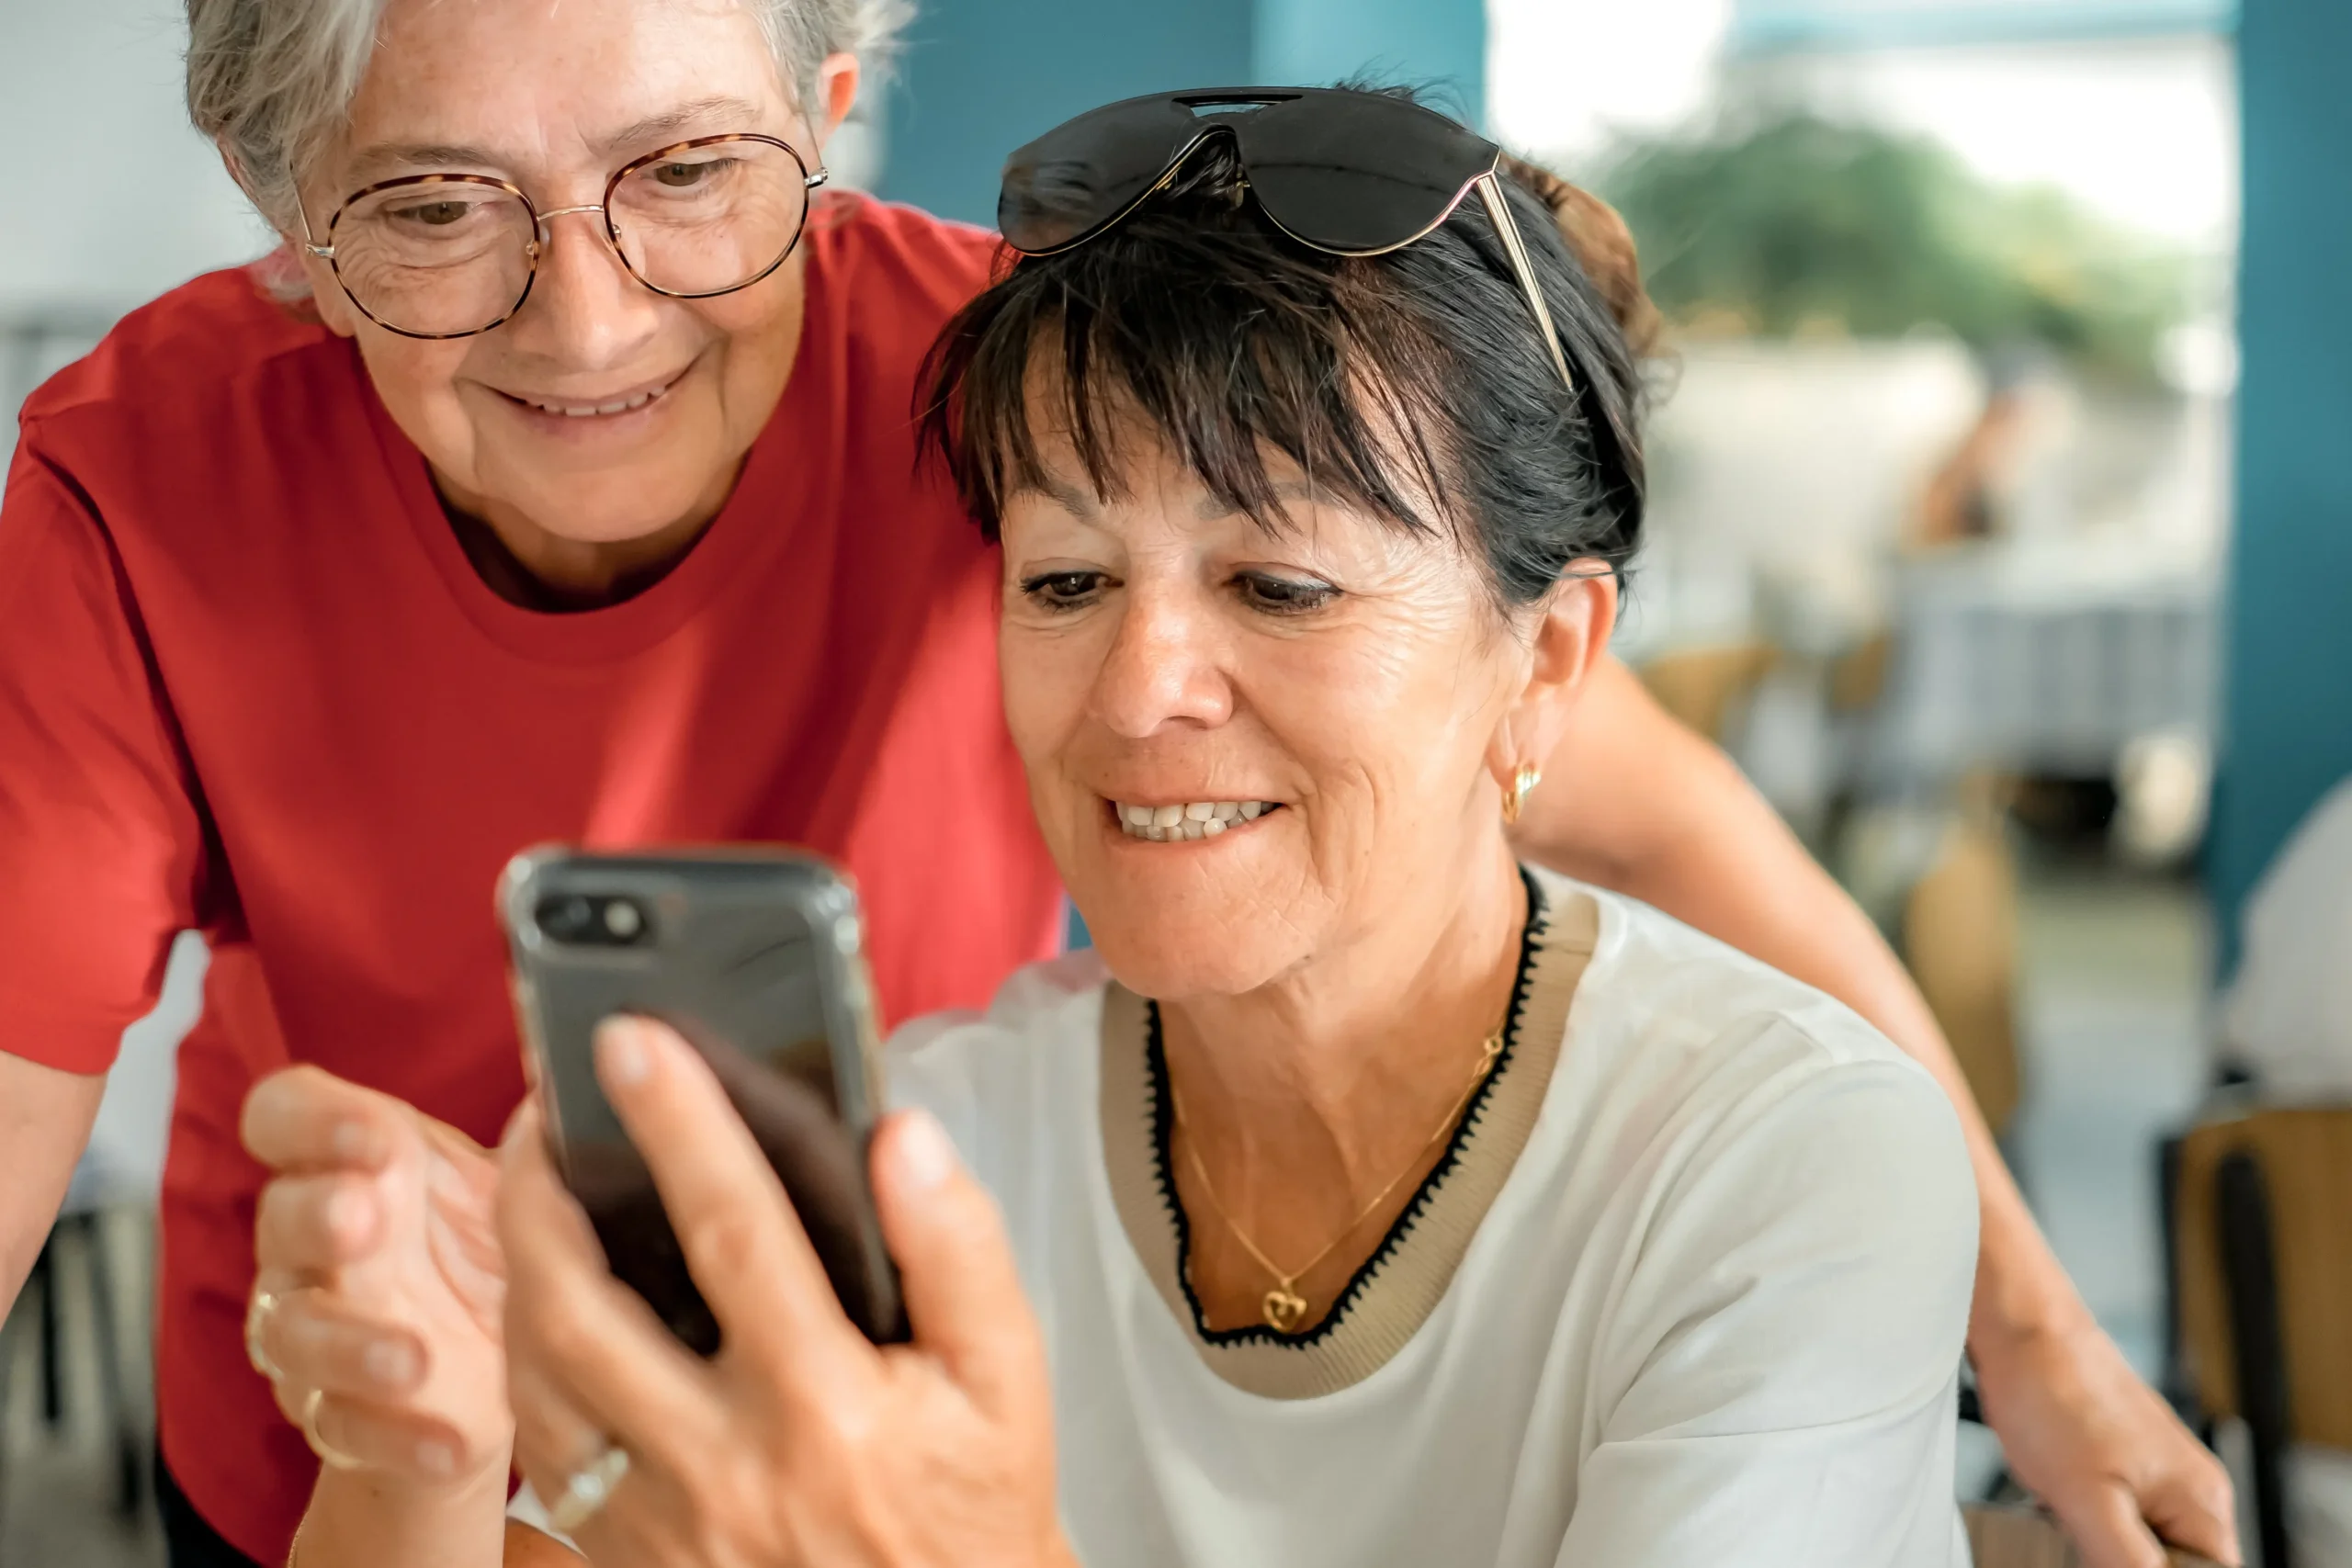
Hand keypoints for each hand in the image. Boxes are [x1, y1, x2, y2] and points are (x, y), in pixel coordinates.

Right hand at [241, 1066, 510, 1486]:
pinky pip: (346, 1427)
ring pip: (297, 1331)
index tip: (376, 1134)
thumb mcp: (519, 1190)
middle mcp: (314, 1243)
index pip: (285, 1116)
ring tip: (410, 1358)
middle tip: (364, 1218)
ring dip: (349, 1343)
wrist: (500, 1375)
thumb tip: (578, 1093)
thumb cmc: (496, 1252)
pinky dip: (400, 1437)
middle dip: (318, 1216)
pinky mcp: (341, 1413)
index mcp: (353, 1164)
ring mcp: (317, 1330)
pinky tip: (451, 1443)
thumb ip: (531, 1147)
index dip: (312, 1119)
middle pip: (282, 1216)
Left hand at [499, 1016, 1069, 1567]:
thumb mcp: (1010, 1379)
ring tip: (533, 1192)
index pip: (735, 1232)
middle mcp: (722, 1467)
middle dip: (538, 1194)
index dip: (680, 1123)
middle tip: (536, 1113)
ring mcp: (659, 1523)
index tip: (635, 1040)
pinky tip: (546, 1305)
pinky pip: (542, 1449)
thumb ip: (960, 1249)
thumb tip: (902, 1137)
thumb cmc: (973, 1509)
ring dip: (517, 1272)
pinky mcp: (626, 1558)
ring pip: (537, 1380)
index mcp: (825, 1406)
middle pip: (581, 1309)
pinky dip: (526, 1359)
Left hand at [1976, 1313, 2238, 1567]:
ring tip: (2061, 1519)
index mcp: (2201, 1503)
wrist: (2018, 1330)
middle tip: (2078, 1536)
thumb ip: (2130, 1561)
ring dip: (2095, 1544)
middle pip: (2171, 1562)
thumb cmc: (2055, 1395)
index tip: (2107, 1556)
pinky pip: (2108, 1514)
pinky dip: (2078, 1519)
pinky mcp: (2111, 1461)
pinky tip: (2050, 1506)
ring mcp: (2149, 1472)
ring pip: (2134, 1541)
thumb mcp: (2090, 1499)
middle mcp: (2186, 1488)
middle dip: (2120, 1560)